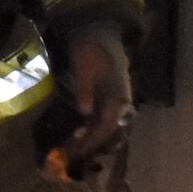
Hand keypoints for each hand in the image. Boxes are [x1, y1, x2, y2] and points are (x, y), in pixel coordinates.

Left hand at [53, 33, 130, 171]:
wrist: (99, 37)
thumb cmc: (91, 53)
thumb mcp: (85, 70)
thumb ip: (85, 92)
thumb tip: (85, 113)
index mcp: (118, 98)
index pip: (106, 127)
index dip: (92, 141)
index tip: (78, 151)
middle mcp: (120, 104)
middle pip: (108, 132)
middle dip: (91, 144)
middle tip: (72, 154)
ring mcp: (115, 103)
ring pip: (105, 128)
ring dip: (91, 139)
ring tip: (73, 148)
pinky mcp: (108, 101)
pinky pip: (102, 120)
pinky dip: (91, 129)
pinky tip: (79, 134)